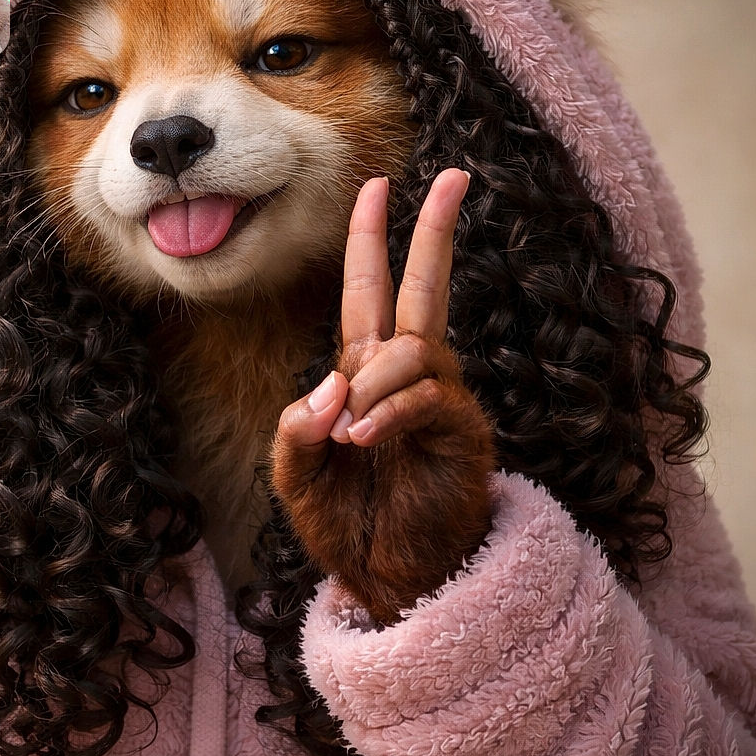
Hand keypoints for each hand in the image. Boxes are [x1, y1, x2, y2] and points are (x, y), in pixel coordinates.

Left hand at [271, 170, 496, 623]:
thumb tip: (335, 382)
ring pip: (412, 347)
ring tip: (352, 436)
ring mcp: (437, 400)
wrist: (390, 578)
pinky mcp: (461, 432)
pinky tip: (366, 440)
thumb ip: (298, 425)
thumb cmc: (345, 522)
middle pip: (421, 287)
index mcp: (363, 372)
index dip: (370, 240)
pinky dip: (390, 412)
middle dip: (432, 232)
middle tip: (456, 177)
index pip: (368, 292)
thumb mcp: (294, 473)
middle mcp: (405, 374)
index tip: (377, 186)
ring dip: (375, 381)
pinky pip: (426, 396)